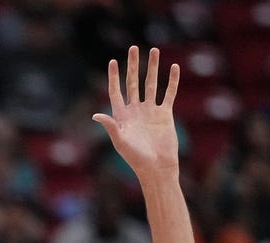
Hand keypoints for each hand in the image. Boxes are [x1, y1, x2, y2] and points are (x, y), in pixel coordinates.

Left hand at [92, 46, 179, 179]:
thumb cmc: (136, 158)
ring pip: (151, 84)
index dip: (114, 77)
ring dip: (153, 68)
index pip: (116, 92)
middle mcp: (136, 110)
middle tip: (134, 48)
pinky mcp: (165, 114)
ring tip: (154, 51)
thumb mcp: (120, 142)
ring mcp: (150, 111)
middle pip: (133, 83)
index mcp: (122, 116)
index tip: (113, 61)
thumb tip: (96, 115)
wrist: (157, 167)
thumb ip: (110, 126)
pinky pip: (169, 93)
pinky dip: (172, 81)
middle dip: (133, 66)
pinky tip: (173, 67)